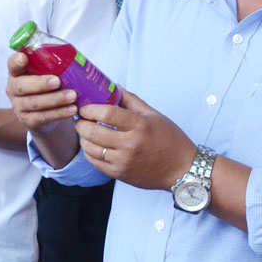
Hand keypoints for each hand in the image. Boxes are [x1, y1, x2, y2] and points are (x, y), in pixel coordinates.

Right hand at [5, 51, 78, 133]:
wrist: (45, 112)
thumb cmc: (47, 86)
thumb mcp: (46, 73)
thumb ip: (52, 65)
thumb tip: (74, 58)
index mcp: (17, 72)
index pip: (12, 64)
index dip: (16, 61)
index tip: (23, 58)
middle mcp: (14, 89)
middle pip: (22, 86)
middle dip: (40, 84)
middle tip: (58, 81)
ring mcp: (18, 106)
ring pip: (34, 103)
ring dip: (55, 99)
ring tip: (72, 96)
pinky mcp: (27, 120)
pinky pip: (43, 117)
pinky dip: (59, 113)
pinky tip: (72, 109)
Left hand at [75, 87, 196, 190]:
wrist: (181, 169)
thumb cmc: (170, 140)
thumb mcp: (154, 115)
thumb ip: (131, 101)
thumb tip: (114, 87)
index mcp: (140, 126)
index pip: (107, 113)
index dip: (90, 109)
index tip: (85, 107)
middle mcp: (130, 145)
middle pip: (93, 132)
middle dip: (81, 123)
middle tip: (80, 118)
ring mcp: (123, 161)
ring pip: (90, 148)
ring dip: (83, 138)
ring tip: (86, 131)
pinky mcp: (119, 174)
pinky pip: (94, 162)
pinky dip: (89, 152)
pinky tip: (92, 145)